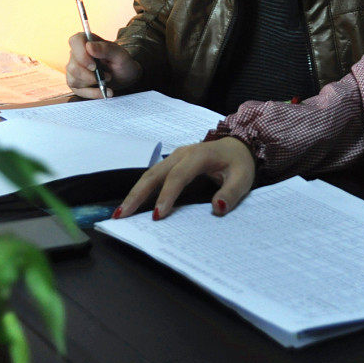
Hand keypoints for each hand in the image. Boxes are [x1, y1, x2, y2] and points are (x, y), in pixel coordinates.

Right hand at [65, 33, 141, 98]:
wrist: (125, 76)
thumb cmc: (122, 62)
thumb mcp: (120, 55)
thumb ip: (106, 49)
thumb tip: (89, 46)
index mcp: (86, 41)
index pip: (75, 41)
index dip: (82, 54)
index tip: (94, 66)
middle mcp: (77, 54)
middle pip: (73, 66)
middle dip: (91, 75)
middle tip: (107, 76)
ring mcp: (74, 69)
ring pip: (73, 79)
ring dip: (93, 83)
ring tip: (107, 80)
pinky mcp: (76, 83)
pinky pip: (77, 90)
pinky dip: (92, 93)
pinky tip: (104, 93)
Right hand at [113, 137, 255, 219]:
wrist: (238, 146)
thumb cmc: (239, 163)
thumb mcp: (243, 179)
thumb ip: (231, 193)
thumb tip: (217, 208)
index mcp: (199, 155)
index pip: (178, 176)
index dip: (166, 196)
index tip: (157, 216)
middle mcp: (181, 154)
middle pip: (154, 174)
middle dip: (137, 194)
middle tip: (122, 214)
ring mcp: (174, 157)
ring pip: (149, 174)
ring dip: (134, 193)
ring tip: (120, 212)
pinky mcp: (171, 163)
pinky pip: (153, 176)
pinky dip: (141, 190)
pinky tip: (132, 204)